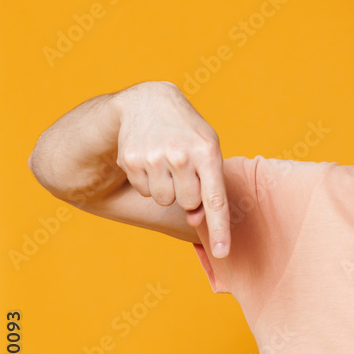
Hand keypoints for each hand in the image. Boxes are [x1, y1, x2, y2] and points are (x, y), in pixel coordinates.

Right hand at [114, 81, 230, 256]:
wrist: (148, 101)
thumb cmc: (188, 132)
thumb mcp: (207, 150)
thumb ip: (208, 186)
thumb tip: (195, 218)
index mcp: (208, 152)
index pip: (216, 199)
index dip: (220, 229)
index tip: (222, 253)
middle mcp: (181, 156)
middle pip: (188, 203)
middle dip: (188, 193)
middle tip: (184, 168)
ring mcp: (154, 158)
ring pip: (164, 200)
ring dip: (167, 187)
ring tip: (166, 161)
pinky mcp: (131, 160)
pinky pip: (145, 191)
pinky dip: (148, 180)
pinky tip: (150, 158)